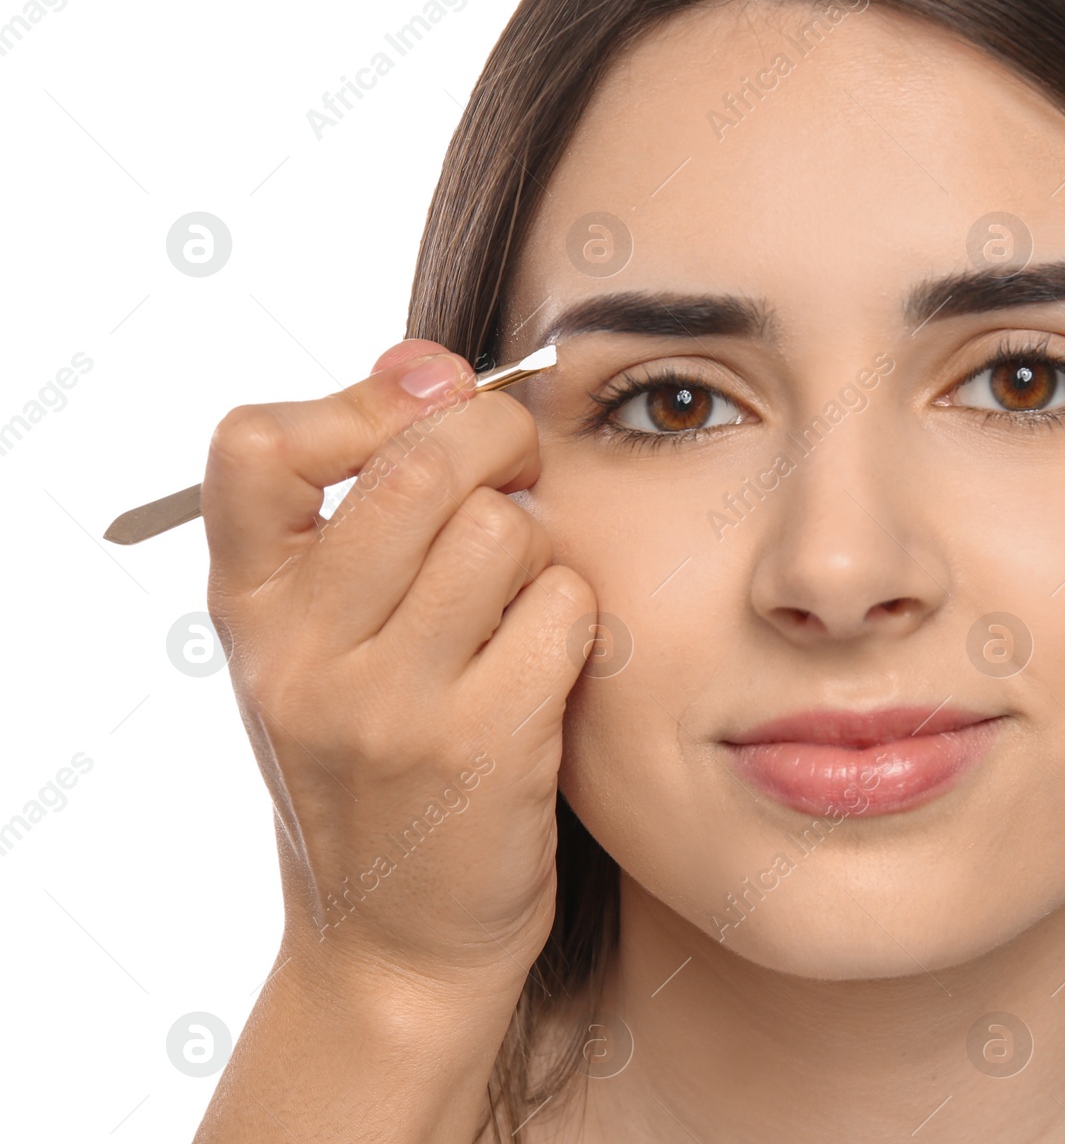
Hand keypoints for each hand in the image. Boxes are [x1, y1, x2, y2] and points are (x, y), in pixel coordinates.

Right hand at [202, 337, 595, 994]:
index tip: (426, 414)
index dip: (361, 404)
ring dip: (540, 548)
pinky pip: (564, 606)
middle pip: (422, 464)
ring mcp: (387, 706)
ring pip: (508, 530)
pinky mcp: (479, 749)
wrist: (394, 942)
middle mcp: (301, 653)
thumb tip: (428, 359)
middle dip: (497, 440)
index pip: (255, 443)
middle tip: (518, 468)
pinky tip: (552, 663)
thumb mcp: (325, 641)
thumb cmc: (376, 763)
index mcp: (250, 609)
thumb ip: (361, 499)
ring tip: (520, 599)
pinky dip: (577, 619)